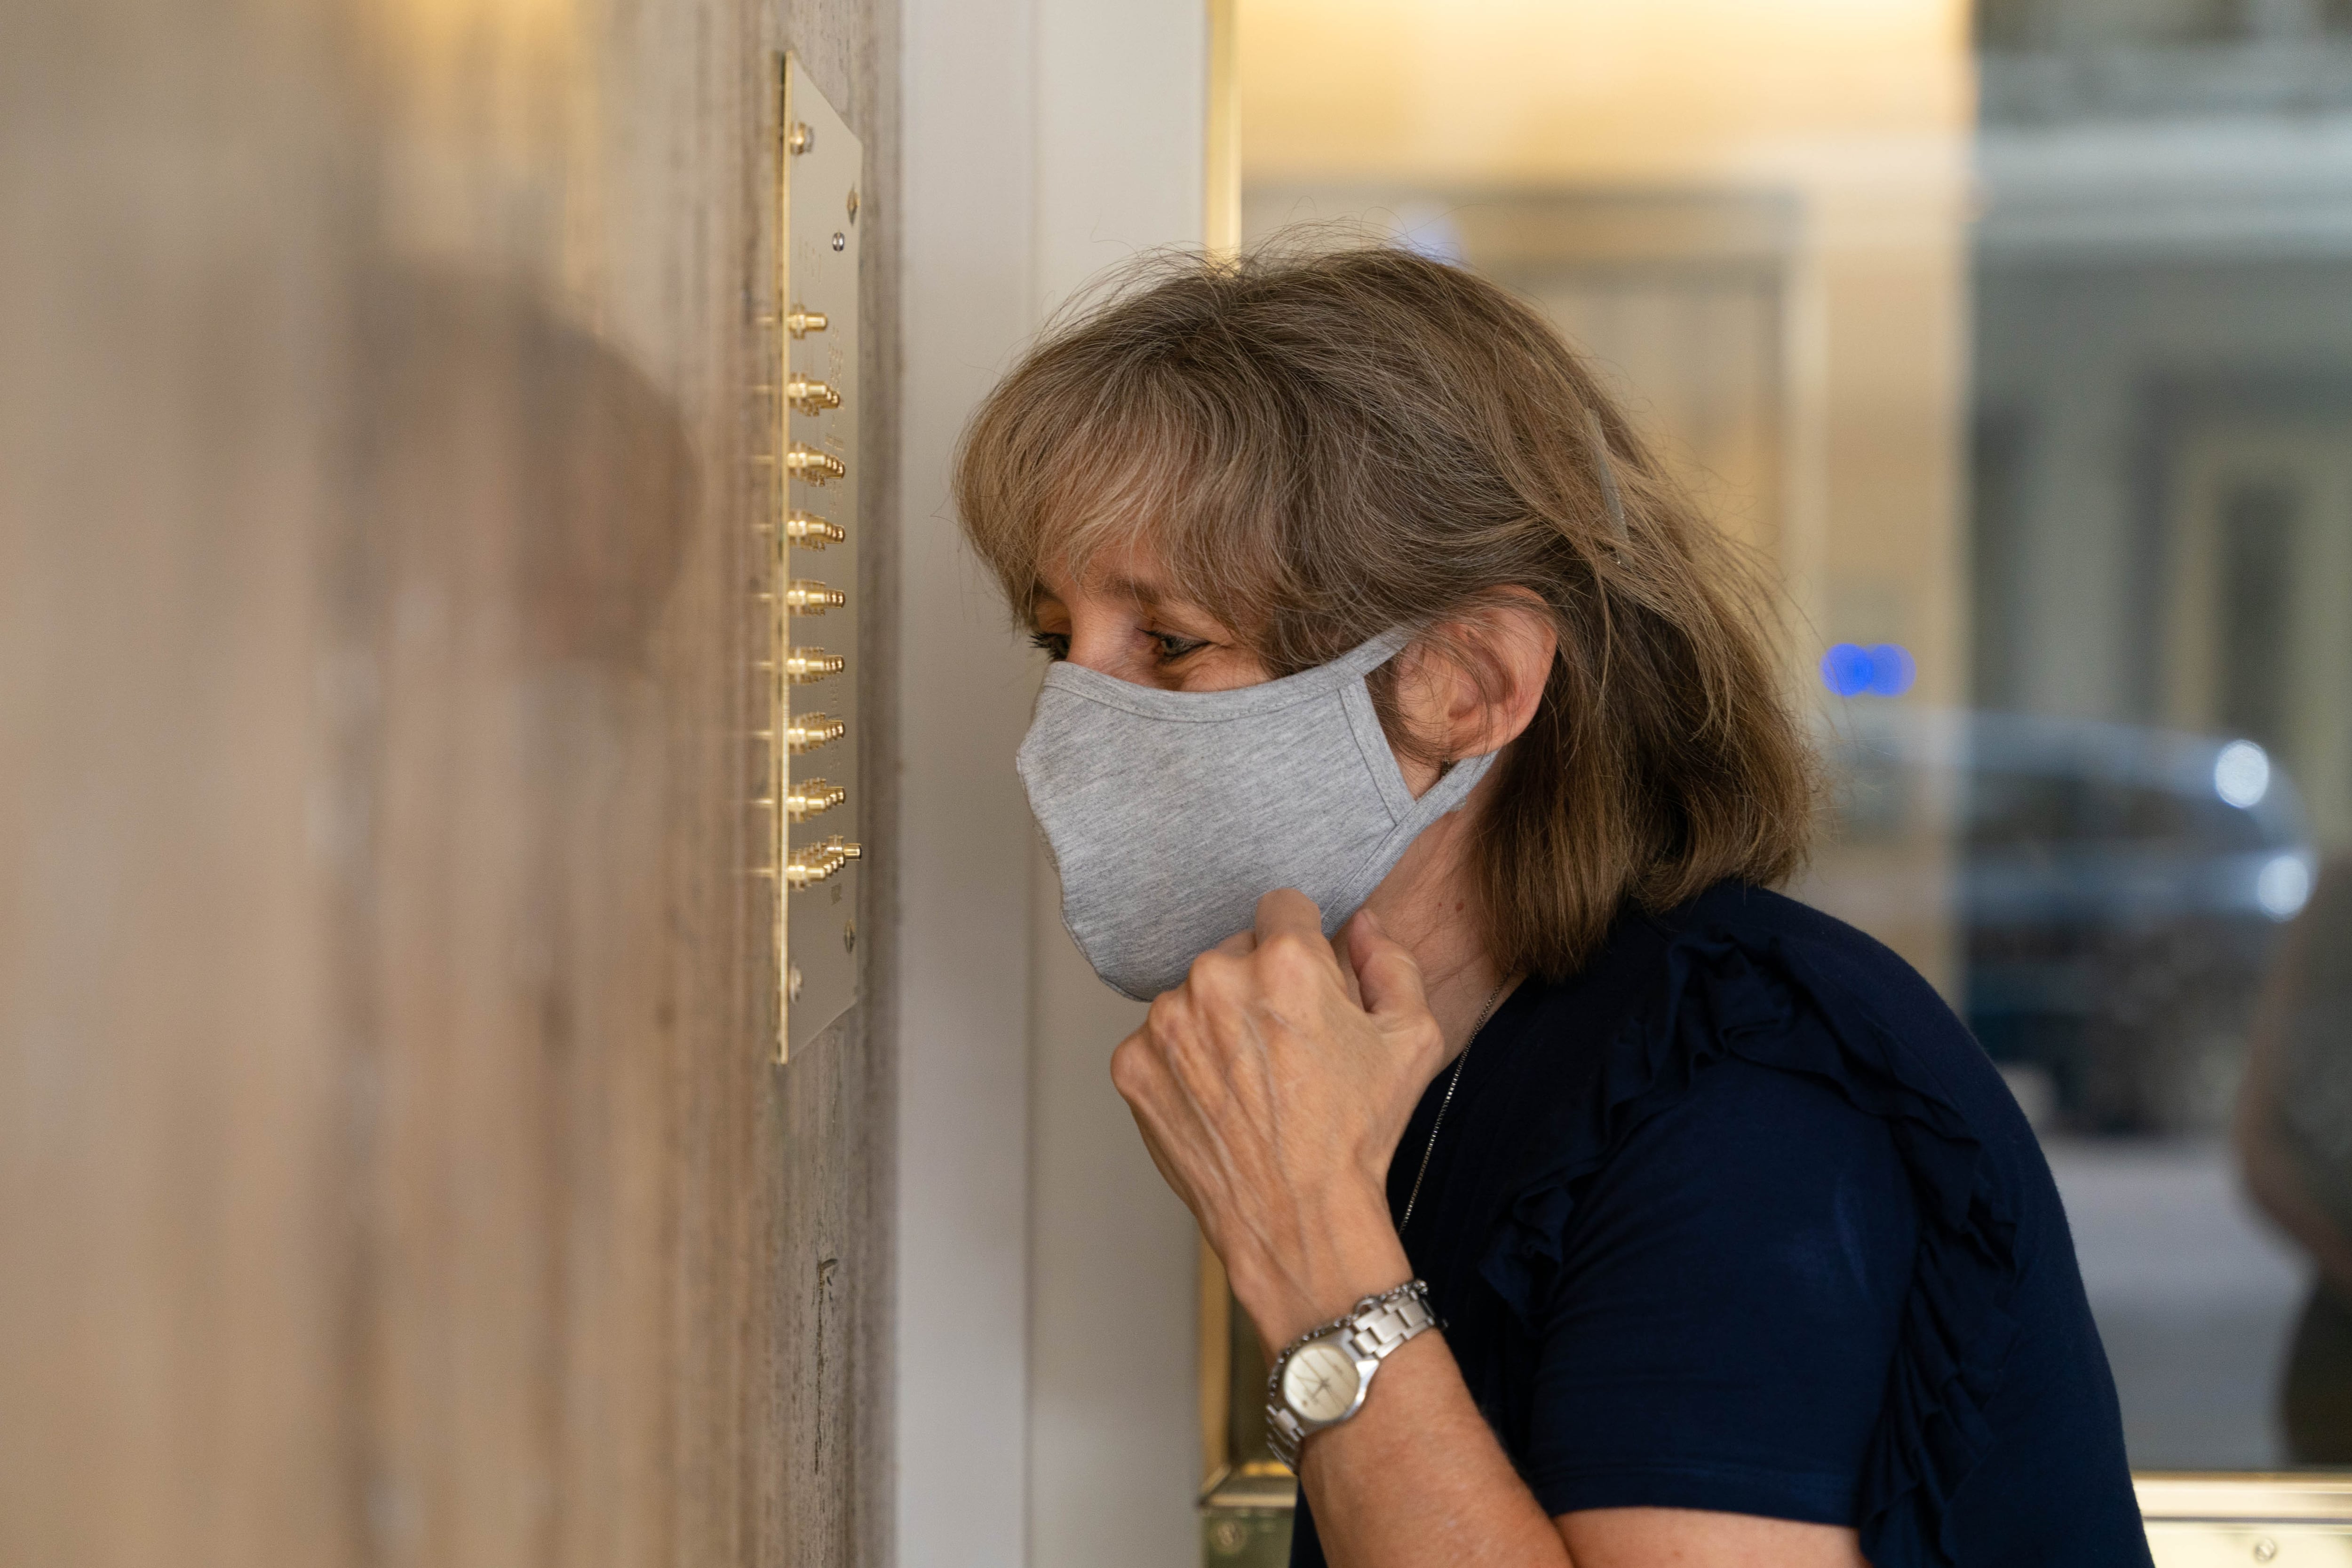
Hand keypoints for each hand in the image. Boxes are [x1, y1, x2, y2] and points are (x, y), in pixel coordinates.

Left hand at [1109, 888, 1448, 1348]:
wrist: (1298, 1220)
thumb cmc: (1358, 1135)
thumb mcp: (1411, 1039)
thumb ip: (1391, 962)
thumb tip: (1365, 924)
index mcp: (1285, 960)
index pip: (1283, 907)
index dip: (1302, 945)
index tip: (1306, 986)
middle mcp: (1215, 978)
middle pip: (1235, 951)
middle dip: (1258, 985)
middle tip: (1285, 1047)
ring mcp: (1166, 1022)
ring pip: (1193, 996)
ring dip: (1216, 1022)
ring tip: (1251, 1081)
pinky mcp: (1132, 1064)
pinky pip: (1158, 1041)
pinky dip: (1181, 1064)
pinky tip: (1217, 1100)